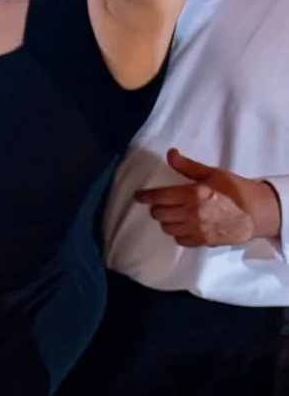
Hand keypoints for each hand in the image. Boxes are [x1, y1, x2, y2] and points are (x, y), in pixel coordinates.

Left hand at [136, 149, 285, 247]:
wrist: (257, 213)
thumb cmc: (236, 190)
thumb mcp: (213, 174)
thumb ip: (188, 167)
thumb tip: (170, 153)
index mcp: (193, 194)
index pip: (159, 196)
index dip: (145, 196)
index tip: (139, 196)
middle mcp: (192, 213)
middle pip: (159, 214)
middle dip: (157, 208)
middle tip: (162, 204)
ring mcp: (197, 229)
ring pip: (167, 228)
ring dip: (167, 221)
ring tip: (174, 214)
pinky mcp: (202, 241)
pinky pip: (179, 240)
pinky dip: (178, 233)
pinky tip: (184, 226)